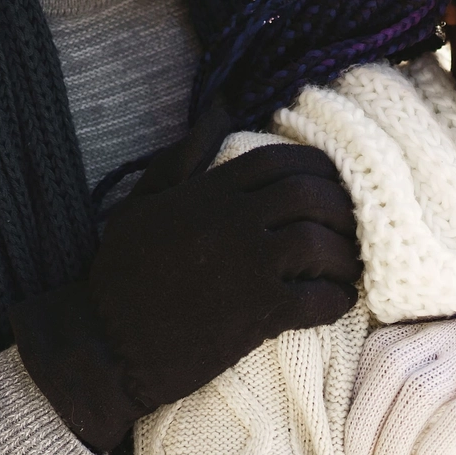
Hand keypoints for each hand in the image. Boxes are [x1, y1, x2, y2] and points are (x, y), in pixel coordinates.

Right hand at [10, 105, 360, 451]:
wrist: (106, 346)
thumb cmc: (121, 273)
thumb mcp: (143, 203)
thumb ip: (184, 156)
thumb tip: (220, 108)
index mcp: (206, 193)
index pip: (280, 161)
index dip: (317, 168)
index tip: (331, 185)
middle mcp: (231, 222)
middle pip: (311, 196)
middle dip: (341, 208)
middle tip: (349, 227)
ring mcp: (247, 268)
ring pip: (322, 245)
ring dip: (345, 256)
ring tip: (348, 267)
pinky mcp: (257, 315)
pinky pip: (319, 299)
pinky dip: (338, 299)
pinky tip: (337, 301)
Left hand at [344, 317, 455, 454]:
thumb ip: (419, 392)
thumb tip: (365, 436)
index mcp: (439, 325)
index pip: (380, 351)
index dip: (356, 397)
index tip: (350, 437)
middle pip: (392, 368)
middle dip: (365, 419)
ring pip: (418, 393)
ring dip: (394, 440)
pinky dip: (431, 452)